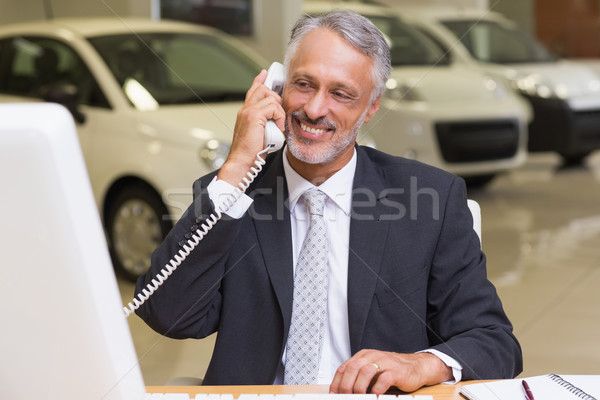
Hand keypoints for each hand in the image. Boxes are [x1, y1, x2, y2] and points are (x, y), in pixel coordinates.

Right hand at [217, 69, 285, 185]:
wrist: (242, 162)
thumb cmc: (251, 152)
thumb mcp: (261, 133)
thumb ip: (265, 123)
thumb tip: (277, 120)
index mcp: (245, 112)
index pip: (253, 90)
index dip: (259, 81)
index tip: (265, 74)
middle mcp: (245, 109)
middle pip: (263, 89)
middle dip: (276, 98)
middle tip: (280, 114)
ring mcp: (248, 111)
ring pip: (271, 97)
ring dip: (279, 112)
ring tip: (277, 125)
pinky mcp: (253, 115)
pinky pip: (274, 107)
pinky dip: (279, 117)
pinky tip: (277, 128)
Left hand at [329, 349, 452, 394]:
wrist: (416, 366)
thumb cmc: (392, 370)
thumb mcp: (372, 371)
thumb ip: (359, 378)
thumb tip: (344, 392)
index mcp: (363, 356)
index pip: (344, 367)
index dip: (337, 383)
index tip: (334, 395)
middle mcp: (372, 356)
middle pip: (352, 368)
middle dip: (346, 386)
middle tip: (345, 398)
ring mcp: (385, 362)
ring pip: (365, 372)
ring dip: (359, 388)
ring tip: (358, 398)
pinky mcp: (396, 371)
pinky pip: (383, 380)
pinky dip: (376, 390)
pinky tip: (375, 397)